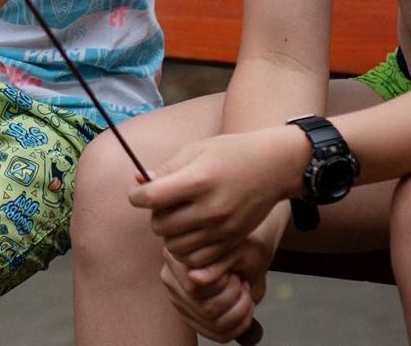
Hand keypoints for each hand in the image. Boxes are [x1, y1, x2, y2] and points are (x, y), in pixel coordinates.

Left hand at [128, 129, 297, 268]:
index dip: (137, 197)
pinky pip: (197, 259)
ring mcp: (223, 228)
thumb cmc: (230, 152)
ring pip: (175, 246)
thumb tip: (138, 182)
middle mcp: (211, 208)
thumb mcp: (195, 150)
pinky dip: (187, 250)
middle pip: (161, 225)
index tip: (138, 194)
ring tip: (177, 219)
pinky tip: (191, 233)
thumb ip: (166, 169)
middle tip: (163, 205)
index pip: (152, 197)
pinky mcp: (233, 241)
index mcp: (198, 180)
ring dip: (169, 235)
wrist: (273, 167)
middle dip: (154, 215)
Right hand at [159, 247, 262, 342]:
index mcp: (173, 257)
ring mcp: (179, 301)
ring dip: (241, 310)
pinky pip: (219, 335)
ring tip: (244, 292)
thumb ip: (213, 264)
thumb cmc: (238, 247)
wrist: (246, 251)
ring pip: (215, 324)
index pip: (194, 288)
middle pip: (205, 309)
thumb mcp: (231, 250)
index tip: (232, 271)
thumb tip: (195, 279)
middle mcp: (170, 280)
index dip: (221, 285)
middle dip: (234, 297)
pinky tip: (244, 307)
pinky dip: (240, 324)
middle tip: (241, 281)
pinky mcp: (191, 317)